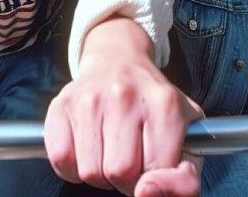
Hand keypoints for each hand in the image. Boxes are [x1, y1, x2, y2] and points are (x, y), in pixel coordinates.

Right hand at [44, 18, 202, 195]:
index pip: (157, 170)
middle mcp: (124, 96)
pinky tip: (87, 149)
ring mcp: (88, 99)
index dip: (155, 181)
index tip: (152, 168)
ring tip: (108, 152)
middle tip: (129, 160)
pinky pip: (61, 160)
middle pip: (120, 173)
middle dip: (126, 179)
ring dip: (100, 174)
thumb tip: (149, 193)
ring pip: (90, 172)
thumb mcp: (186, 137)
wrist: (117, 63)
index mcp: (164, 104)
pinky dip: (72, 167)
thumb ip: (184, 178)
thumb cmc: (153, 108)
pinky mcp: (60, 105)